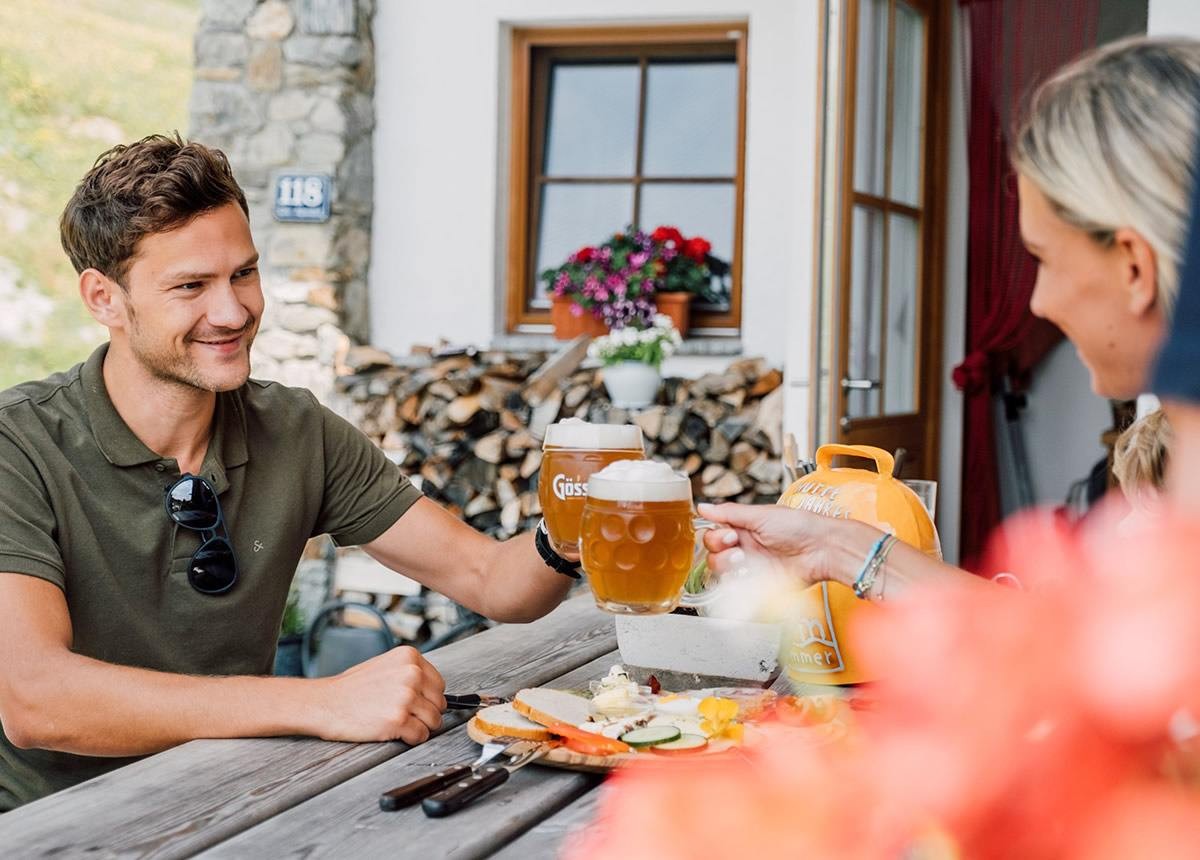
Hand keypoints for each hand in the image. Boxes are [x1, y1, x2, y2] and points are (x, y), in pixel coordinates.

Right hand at [316, 646, 446, 744]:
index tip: (416, 703)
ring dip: (420, 727)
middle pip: (439, 703)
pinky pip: (421, 736)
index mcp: (410, 657)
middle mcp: (412, 674)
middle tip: (405, 715)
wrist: (324, 702)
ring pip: (434, 721)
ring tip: (399, 723)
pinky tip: (395, 732)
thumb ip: (410, 673)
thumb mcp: (385, 666)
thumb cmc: (351, 688)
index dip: (428, 698)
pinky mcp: (398, 720)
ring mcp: (406, 697)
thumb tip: (433, 690)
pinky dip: (411, 739)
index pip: (439, 684)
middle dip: (426, 713)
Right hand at [697, 502, 876, 587]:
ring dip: (729, 567)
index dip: (717, 536)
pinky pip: (738, 588)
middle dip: (722, 552)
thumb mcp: (761, 514)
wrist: (823, 549)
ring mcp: (752, 567)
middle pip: (714, 555)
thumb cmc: (799, 526)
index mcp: (743, 528)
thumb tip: (703, 506)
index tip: (730, 535)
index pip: (714, 534)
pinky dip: (737, 584)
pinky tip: (749, 576)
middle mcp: (745, 547)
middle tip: (740, 549)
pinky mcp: (760, 584)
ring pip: (722, 573)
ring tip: (746, 562)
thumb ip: (729, 513)